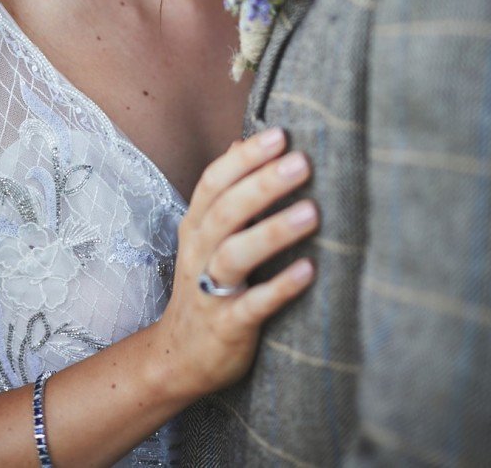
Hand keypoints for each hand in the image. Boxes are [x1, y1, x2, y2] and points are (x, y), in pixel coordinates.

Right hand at [155, 127, 316, 399]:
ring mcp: (210, 289)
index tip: (280, 134)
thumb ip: (225, 192)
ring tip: (311, 212)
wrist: (178, 357)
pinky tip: (308, 271)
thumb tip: (238, 143)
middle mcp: (199, 251)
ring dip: (273, 231)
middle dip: (263, 183)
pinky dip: (279, 287)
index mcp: (196, 225)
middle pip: (227, 210)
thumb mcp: (206, 235)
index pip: (214, 181)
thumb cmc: (205, 285)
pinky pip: (252, 304)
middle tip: (301, 162)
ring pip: (235, 253)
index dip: (246, 158)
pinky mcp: (227, 326)